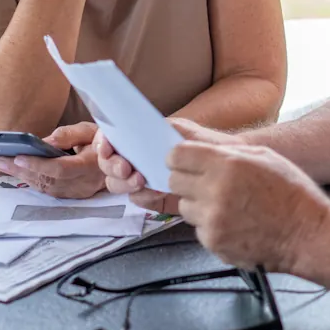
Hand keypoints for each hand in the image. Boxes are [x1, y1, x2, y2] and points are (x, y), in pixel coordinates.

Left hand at [0, 122, 105, 198]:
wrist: (121, 162)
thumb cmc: (104, 142)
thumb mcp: (90, 130)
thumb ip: (69, 135)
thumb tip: (44, 142)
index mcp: (92, 165)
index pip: (60, 169)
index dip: (38, 164)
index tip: (18, 156)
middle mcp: (85, 183)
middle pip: (48, 180)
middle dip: (22, 170)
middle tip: (0, 160)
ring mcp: (79, 193)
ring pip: (46, 188)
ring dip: (23, 176)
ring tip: (4, 165)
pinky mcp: (74, 196)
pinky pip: (49, 191)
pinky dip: (32, 181)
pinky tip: (19, 172)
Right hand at [95, 118, 235, 213]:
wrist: (226, 166)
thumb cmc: (204, 143)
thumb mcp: (182, 130)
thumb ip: (160, 130)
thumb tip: (140, 131)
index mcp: (138, 137)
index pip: (109, 138)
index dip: (102, 144)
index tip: (108, 149)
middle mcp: (135, 157)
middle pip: (107, 165)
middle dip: (113, 167)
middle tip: (127, 169)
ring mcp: (141, 178)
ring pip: (117, 184)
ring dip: (125, 183)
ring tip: (142, 180)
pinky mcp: (153, 197)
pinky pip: (138, 199)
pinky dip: (144, 196)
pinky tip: (156, 192)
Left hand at [167, 130, 329, 272]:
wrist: (307, 234)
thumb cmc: (291, 193)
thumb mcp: (263, 156)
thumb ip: (226, 152)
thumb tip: (197, 150)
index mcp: (227, 164)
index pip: (177, 155)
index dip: (178, 157)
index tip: (183, 161)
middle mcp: (215, 191)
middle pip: (174, 181)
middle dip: (187, 180)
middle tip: (206, 184)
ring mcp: (212, 219)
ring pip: (184, 206)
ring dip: (198, 204)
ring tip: (227, 205)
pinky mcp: (213, 242)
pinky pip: (197, 229)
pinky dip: (210, 226)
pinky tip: (234, 223)